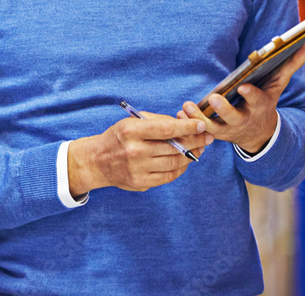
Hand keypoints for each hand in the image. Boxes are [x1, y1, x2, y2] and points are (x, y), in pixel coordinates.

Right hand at [67, 113, 212, 195]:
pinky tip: (183, 161)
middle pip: (174, 148)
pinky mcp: (141, 183)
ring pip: (174, 163)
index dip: (187, 127)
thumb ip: (156, 121)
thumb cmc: (118, 137)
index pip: (165, 129)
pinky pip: (168, 177)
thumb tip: (184, 124)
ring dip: (190, 156)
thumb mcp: (131, 122)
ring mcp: (138, 169)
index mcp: (131, 131)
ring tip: (198, 149)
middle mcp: (134, 151)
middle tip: (207, 137)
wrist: (97, 161)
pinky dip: (180, 169)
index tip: (202, 125)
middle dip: (195, 142)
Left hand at [179, 39, 304, 153]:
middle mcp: (244, 118)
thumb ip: (292, 64)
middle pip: (233, 115)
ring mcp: (229, 128)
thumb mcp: (279, 85)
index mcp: (260, 105)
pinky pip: (200, 130)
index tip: (244, 87)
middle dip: (223, 108)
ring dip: (199, 117)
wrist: (259, 134)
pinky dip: (190, 121)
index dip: (251, 94)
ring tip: (188, 105)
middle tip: (214, 98)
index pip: (257, 99)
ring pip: (213, 126)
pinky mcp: (215, 133)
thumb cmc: (266, 100)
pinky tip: (181, 110)